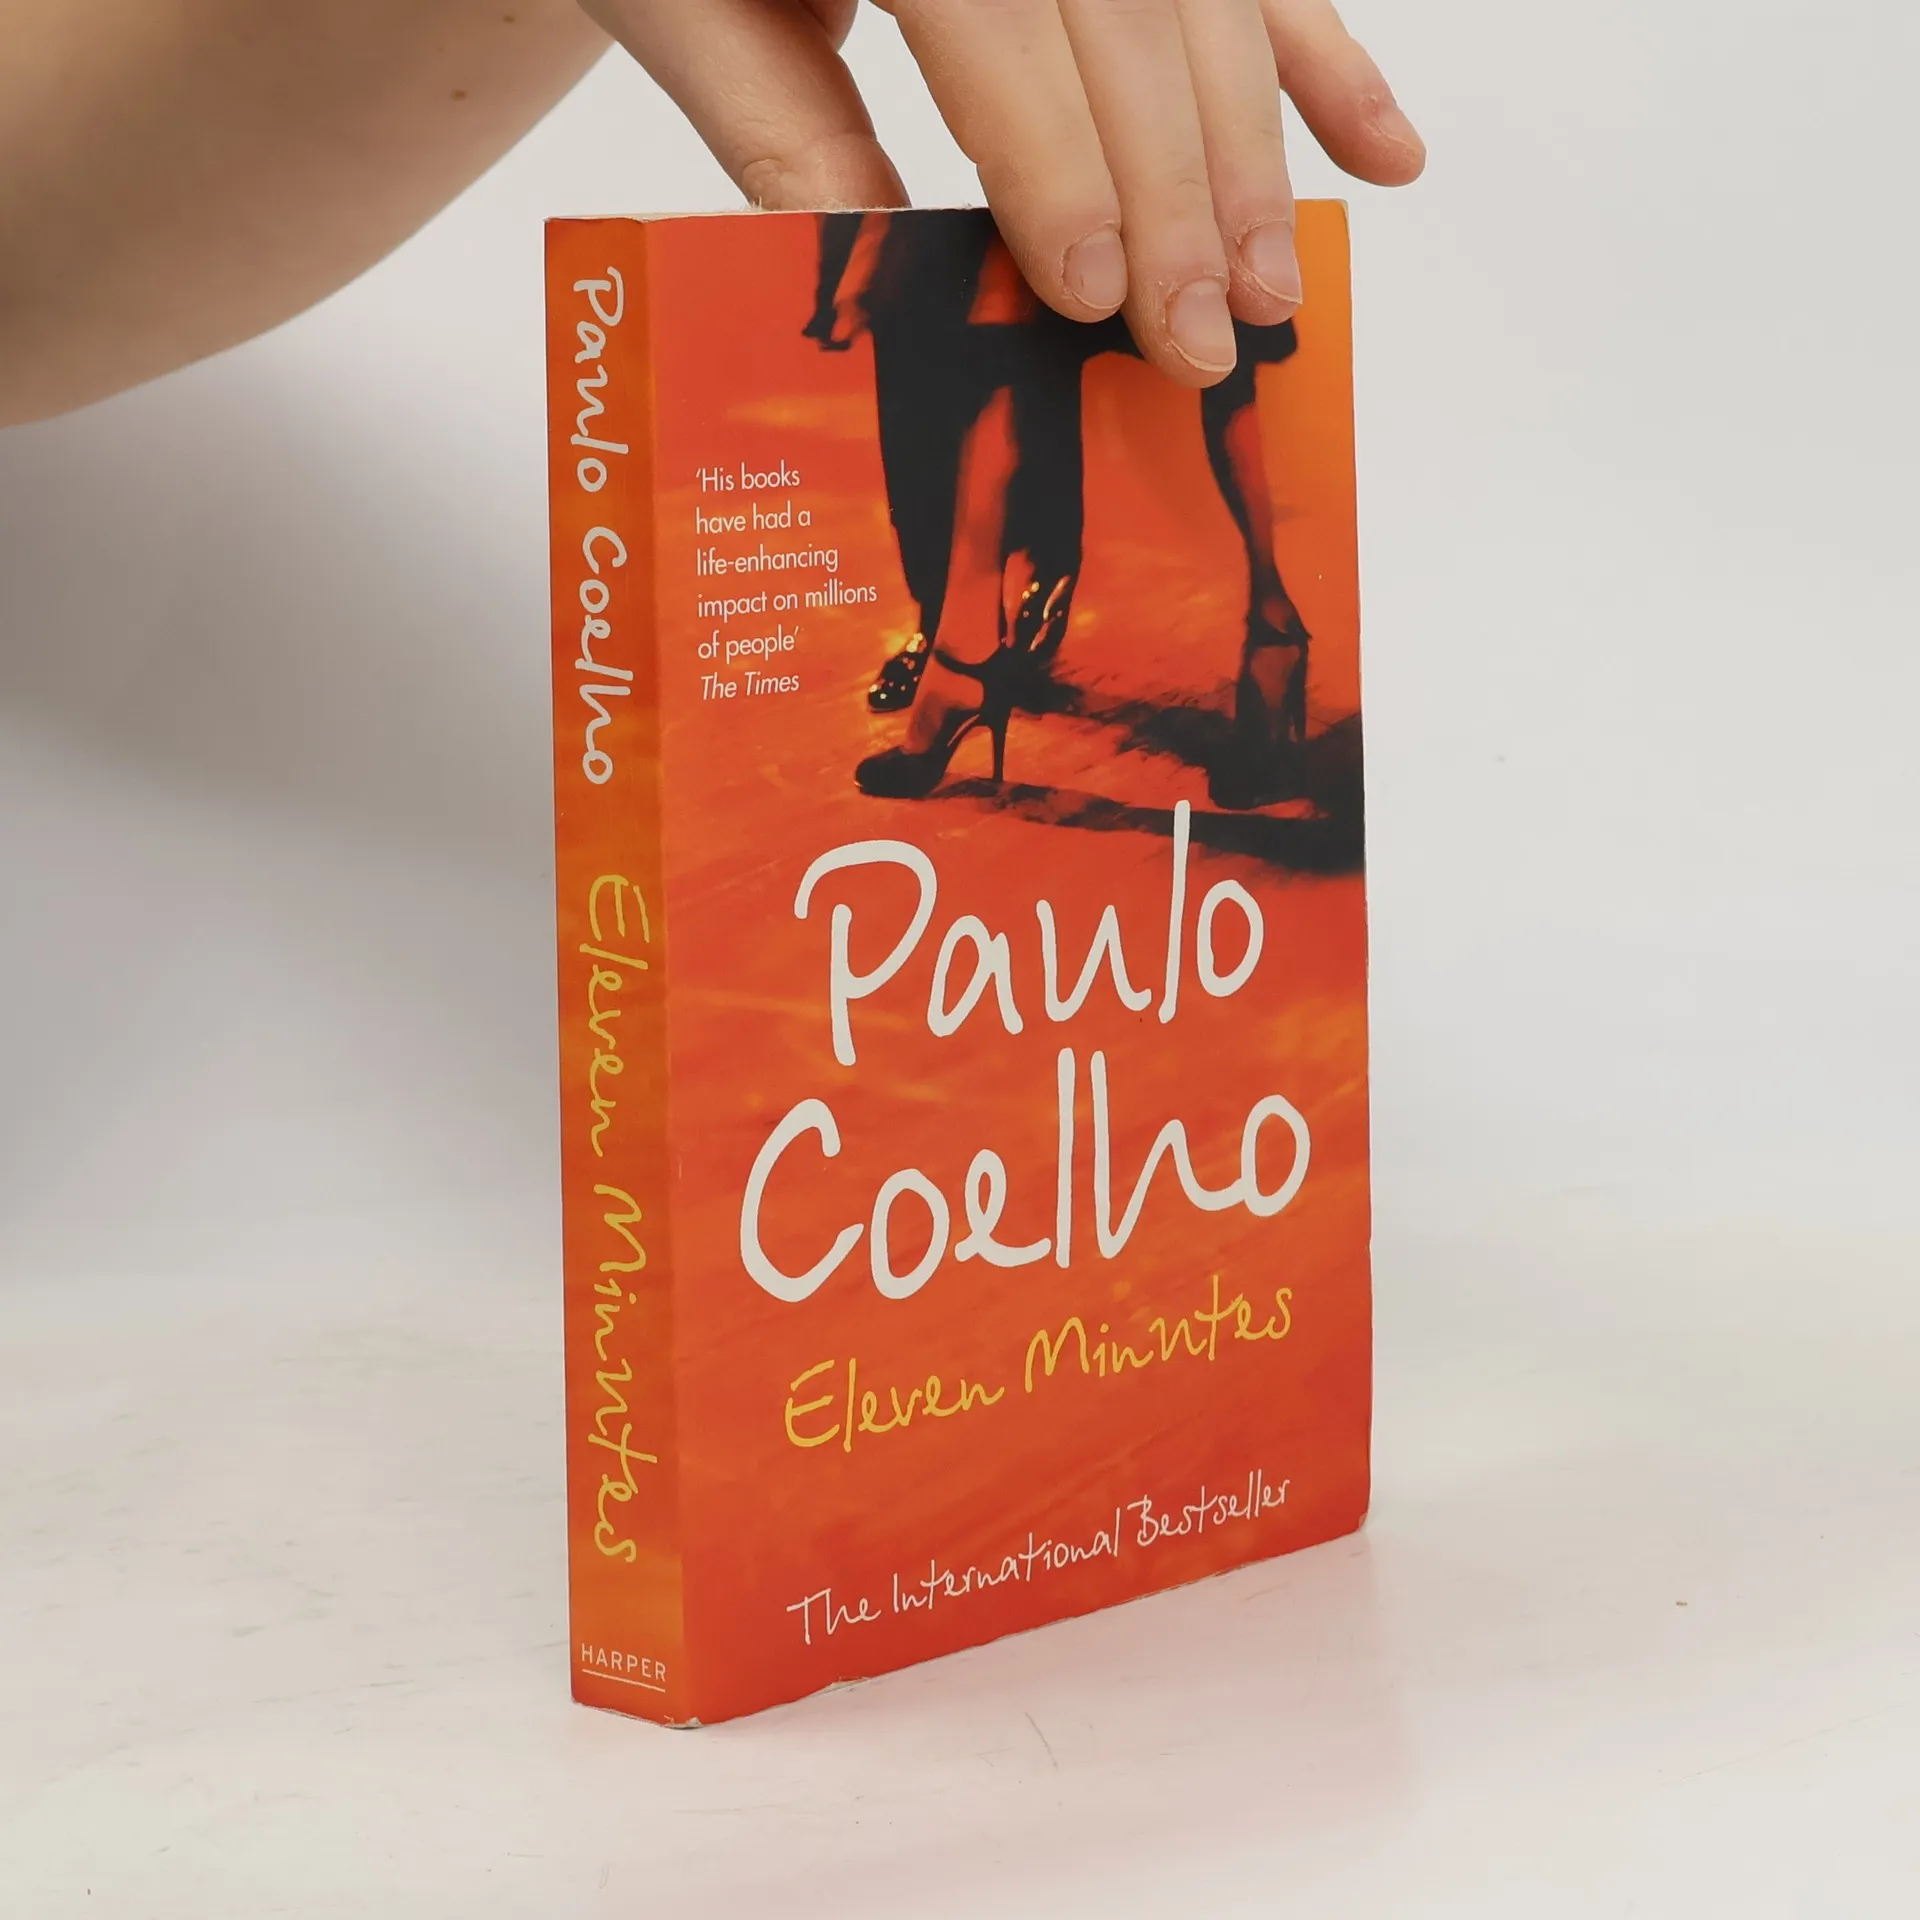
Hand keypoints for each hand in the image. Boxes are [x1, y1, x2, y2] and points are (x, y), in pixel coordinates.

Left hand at [580, 0, 1422, 387]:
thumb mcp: (697, 9)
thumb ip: (783, 130)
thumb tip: (882, 285)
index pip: (1002, 22)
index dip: (1057, 160)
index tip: (1095, 296)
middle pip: (1135, 16)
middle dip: (1179, 192)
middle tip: (1201, 342)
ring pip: (1209, 1)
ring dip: (1256, 152)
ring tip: (1276, 289)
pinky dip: (1321, 62)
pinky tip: (1380, 154)